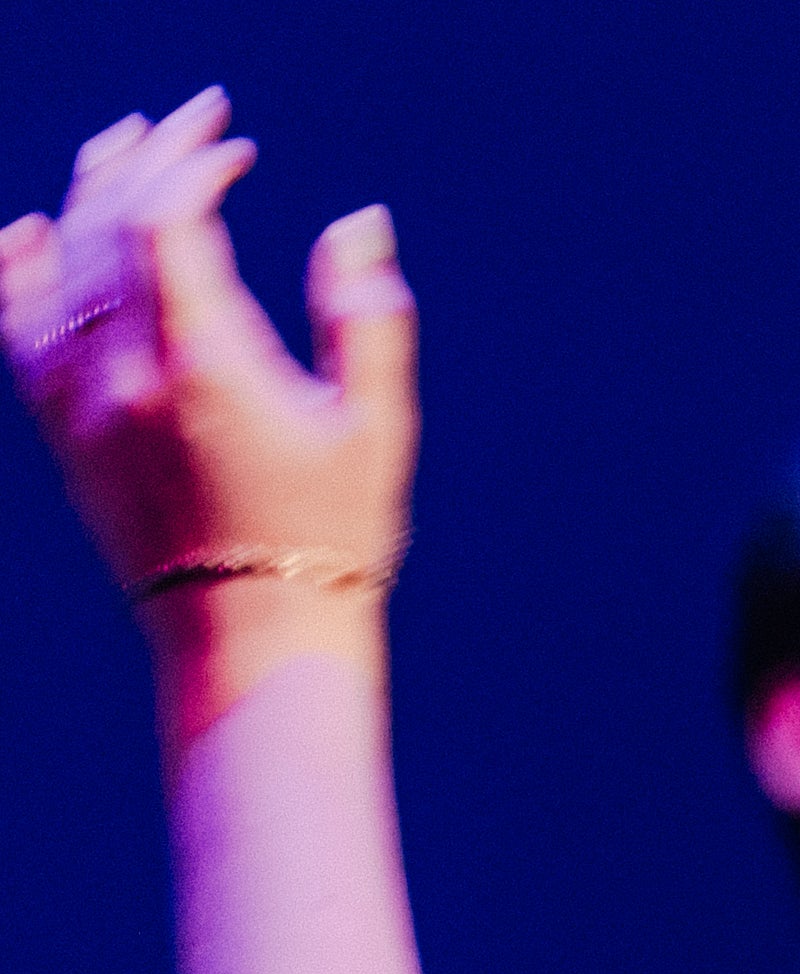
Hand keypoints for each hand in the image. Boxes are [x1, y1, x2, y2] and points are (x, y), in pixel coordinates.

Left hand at [6, 95, 411, 695]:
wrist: (249, 637)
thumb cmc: (330, 539)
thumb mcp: (374, 429)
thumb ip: (366, 318)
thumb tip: (359, 222)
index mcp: (204, 365)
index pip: (168, 219)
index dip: (196, 163)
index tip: (236, 146)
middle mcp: (124, 372)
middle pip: (108, 223)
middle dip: (151, 156)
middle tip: (191, 121)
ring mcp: (80, 398)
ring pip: (57, 261)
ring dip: (87, 191)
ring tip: (118, 146)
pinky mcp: (60, 427)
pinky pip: (16, 323)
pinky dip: (20, 265)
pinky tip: (32, 228)